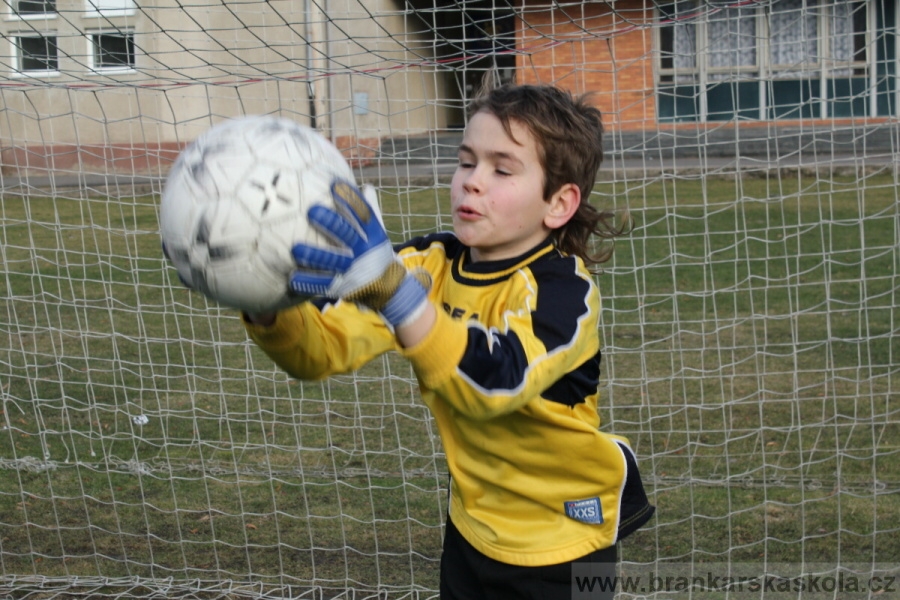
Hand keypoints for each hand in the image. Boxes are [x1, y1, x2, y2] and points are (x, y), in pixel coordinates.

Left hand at [289, 181, 427, 327]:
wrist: (391, 289)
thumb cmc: (378, 254)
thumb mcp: (379, 232)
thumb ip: (370, 210)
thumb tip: (365, 185)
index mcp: (373, 234)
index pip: (362, 214)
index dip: (349, 199)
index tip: (333, 186)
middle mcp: (365, 250)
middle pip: (347, 234)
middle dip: (330, 223)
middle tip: (311, 211)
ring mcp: (354, 270)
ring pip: (333, 261)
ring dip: (314, 255)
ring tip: (295, 249)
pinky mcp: (344, 286)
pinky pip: (325, 284)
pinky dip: (309, 282)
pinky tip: (293, 278)